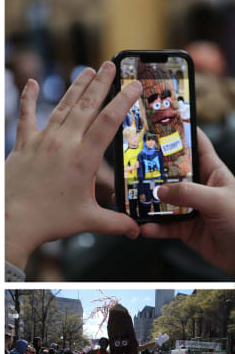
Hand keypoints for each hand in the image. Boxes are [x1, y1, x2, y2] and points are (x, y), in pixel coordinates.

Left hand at [5, 63, 140, 270]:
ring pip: (62, 107)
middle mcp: (63, 144)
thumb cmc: (49, 221)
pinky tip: (29, 82)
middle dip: (101, 83)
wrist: (14, 222)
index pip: (109, 122)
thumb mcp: (88, 220)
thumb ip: (115, 222)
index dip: (123, 100)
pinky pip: (26, 117)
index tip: (135, 85)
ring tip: (88, 70)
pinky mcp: (23, 145)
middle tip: (112, 64)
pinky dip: (28, 99)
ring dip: (76, 87)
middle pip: (87, 106)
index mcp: (83, 159)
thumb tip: (136, 229)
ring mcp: (42, 142)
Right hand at [141, 127, 234, 273]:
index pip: (196, 145)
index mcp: (213, 172)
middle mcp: (199, 188)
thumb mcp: (219, 201)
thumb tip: (160, 190)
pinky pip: (163, 225)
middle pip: (170, 174)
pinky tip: (145, 227)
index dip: (179, 134)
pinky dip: (152, 227)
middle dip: (152, 172)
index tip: (159, 125)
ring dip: (147, 203)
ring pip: (162, 201)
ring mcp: (190, 208)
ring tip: (133, 202)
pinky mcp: (184, 228)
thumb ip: (189, 193)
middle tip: (133, 168)